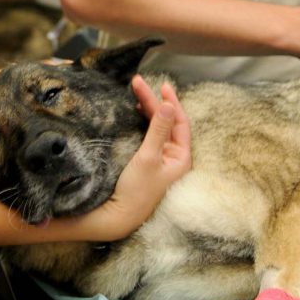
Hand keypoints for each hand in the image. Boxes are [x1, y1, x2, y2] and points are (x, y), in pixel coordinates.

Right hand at [82, 75, 190, 240]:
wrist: (118, 216)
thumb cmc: (136, 190)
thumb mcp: (148, 157)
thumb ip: (158, 130)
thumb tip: (168, 105)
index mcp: (181, 158)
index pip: (180, 123)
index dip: (171, 103)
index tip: (161, 86)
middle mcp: (174, 158)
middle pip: (167, 122)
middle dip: (154, 102)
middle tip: (139, 83)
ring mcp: (160, 161)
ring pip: (157, 128)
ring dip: (148, 110)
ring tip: (137, 93)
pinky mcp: (147, 164)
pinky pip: (149, 136)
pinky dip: (143, 122)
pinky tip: (136, 112)